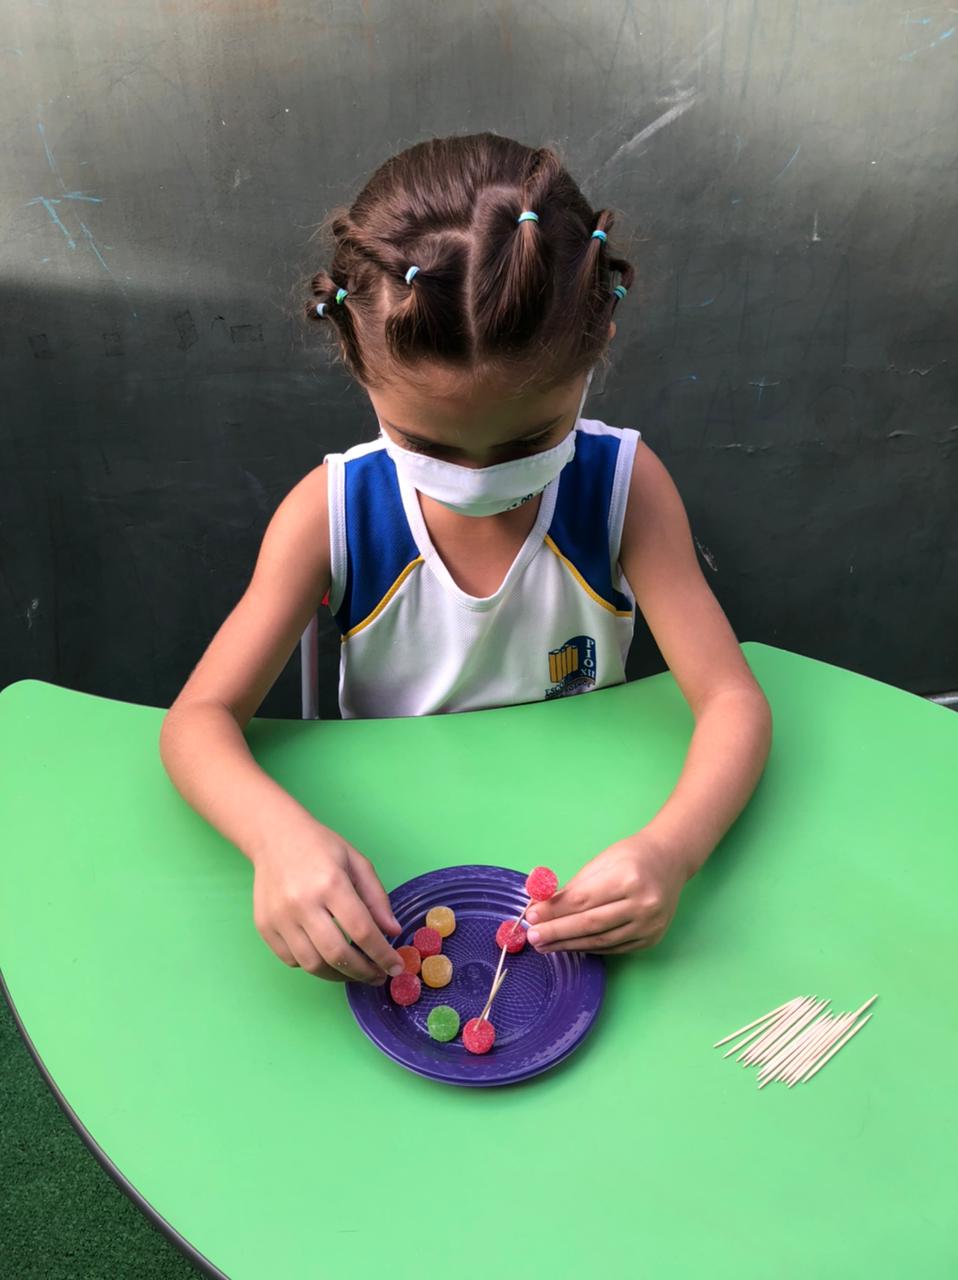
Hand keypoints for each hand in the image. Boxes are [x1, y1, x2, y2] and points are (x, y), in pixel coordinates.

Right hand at [251, 816, 405, 983]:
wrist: (274, 836)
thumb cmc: (320, 846)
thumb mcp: (357, 862)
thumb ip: (376, 898)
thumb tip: (392, 932)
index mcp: (331, 883)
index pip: (362, 930)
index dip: (382, 954)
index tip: (395, 967)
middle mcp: (302, 903)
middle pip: (337, 954)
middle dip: (363, 972)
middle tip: (377, 976)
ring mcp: (280, 917)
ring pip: (312, 964)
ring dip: (339, 975)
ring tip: (355, 971)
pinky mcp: (264, 926)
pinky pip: (291, 960)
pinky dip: (312, 965)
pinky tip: (326, 957)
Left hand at [524, 832, 688, 954]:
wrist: (670, 861)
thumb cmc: (630, 857)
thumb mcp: (600, 863)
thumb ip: (573, 888)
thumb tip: (540, 908)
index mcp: (628, 878)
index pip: (583, 900)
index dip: (555, 911)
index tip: (531, 917)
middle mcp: (642, 904)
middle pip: (591, 924)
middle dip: (557, 932)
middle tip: (533, 937)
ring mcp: (649, 925)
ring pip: (601, 940)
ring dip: (569, 945)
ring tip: (546, 945)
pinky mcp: (651, 939)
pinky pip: (613, 947)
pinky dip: (589, 947)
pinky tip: (570, 945)